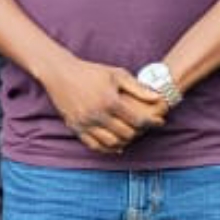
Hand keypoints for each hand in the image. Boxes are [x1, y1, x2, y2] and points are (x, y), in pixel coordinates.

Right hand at [43, 59, 168, 153]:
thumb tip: (158, 98)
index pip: (138, 120)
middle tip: (144, 127)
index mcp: (109, 101)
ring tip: (130, 135)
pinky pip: (94, 146)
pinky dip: (107, 148)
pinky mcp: (75, 127)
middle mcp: (97, 114)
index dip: (152, 122)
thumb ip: (138, 88)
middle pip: (126, 134)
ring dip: (124, 142)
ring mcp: (85, 123)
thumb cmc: (91, 71)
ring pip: (112, 143)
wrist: (60, 73)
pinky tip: (115, 144)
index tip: (159, 122)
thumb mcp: (116, 74)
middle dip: (139, 132)